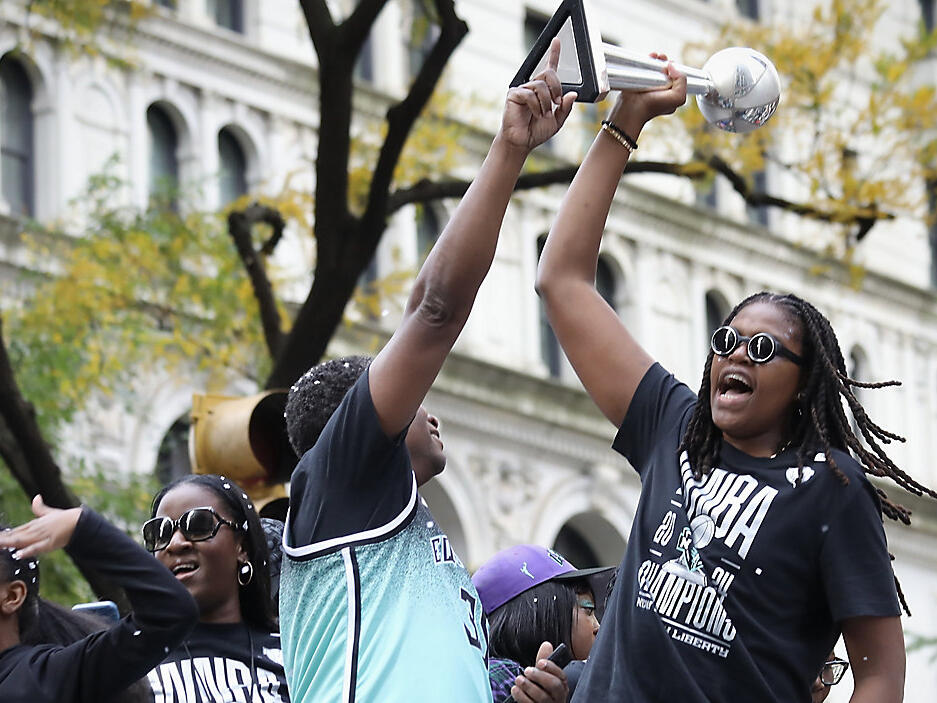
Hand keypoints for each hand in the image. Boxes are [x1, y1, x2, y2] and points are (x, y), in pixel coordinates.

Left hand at [0, 495, 81, 559]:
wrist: (81, 520)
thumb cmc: (66, 518)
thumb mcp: (51, 512)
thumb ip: (40, 508)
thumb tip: (36, 497)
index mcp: (35, 524)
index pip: (15, 531)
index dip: (3, 535)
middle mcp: (36, 530)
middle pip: (15, 536)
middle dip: (3, 539)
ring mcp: (43, 537)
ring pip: (22, 541)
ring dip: (9, 544)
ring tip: (0, 545)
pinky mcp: (51, 543)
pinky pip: (38, 548)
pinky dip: (28, 551)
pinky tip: (19, 554)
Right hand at [499, 38, 576, 152]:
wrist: (523, 142)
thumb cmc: (537, 131)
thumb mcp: (557, 120)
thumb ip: (565, 108)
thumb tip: (572, 94)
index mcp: (544, 90)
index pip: (550, 68)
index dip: (553, 53)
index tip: (557, 40)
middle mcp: (533, 86)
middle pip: (548, 73)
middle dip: (556, 87)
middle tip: (557, 102)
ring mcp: (522, 89)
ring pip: (540, 85)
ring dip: (546, 102)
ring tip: (543, 114)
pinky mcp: (514, 95)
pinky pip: (529, 94)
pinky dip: (535, 106)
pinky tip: (535, 114)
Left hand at [509, 641, 569, 702]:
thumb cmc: (541, 688)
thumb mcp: (543, 674)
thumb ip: (544, 661)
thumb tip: (547, 644)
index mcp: (561, 685)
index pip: (561, 675)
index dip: (551, 667)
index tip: (540, 662)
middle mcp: (558, 696)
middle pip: (554, 685)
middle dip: (539, 676)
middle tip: (527, 670)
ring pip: (542, 697)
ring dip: (528, 687)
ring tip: (519, 679)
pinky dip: (522, 697)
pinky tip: (515, 690)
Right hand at [606, 53, 686, 139]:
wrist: (633, 108)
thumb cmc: (653, 106)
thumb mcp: (678, 97)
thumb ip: (682, 80)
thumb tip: (672, 65)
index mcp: (670, 93)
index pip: (676, 76)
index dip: (675, 68)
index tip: (671, 65)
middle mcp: (660, 88)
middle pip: (665, 70)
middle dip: (665, 62)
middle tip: (663, 59)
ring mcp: (648, 84)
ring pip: (655, 68)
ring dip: (657, 59)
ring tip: (656, 56)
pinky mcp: (638, 79)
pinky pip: (644, 67)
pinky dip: (647, 60)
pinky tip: (650, 57)